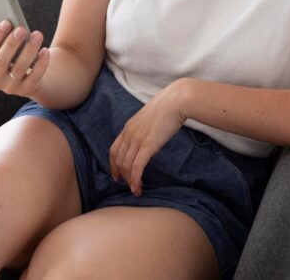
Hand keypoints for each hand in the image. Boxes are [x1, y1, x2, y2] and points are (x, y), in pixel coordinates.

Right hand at [0, 4, 50, 97]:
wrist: (26, 76)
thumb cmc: (7, 55)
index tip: (6, 22)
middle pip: (1, 61)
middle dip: (11, 43)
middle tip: (21, 28)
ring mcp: (11, 88)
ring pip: (20, 68)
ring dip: (29, 50)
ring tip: (38, 34)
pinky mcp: (27, 90)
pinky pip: (35, 77)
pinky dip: (41, 64)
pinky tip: (45, 50)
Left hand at [108, 81, 188, 196]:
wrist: (176, 100)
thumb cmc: (168, 107)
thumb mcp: (150, 118)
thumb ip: (145, 128)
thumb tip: (148, 136)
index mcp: (128, 127)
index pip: (114, 150)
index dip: (113, 165)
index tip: (117, 175)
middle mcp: (129, 134)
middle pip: (118, 160)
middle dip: (122, 176)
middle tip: (129, 186)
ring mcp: (137, 139)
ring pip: (126, 165)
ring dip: (129, 180)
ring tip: (136, 190)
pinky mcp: (147, 145)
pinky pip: (136, 166)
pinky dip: (135, 179)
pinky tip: (138, 188)